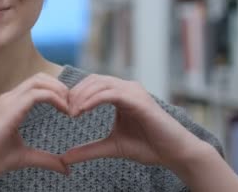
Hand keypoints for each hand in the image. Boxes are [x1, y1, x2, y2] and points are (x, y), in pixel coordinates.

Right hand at [0, 73, 70, 183]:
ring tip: (71, 107)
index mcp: (10, 104)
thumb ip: (45, 159)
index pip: (36, 85)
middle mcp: (9, 98)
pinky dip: (55, 98)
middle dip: (60, 87)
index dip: (56, 91)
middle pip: (40, 78)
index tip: (70, 108)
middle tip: (74, 105)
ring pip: (39, 81)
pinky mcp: (9, 109)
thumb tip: (66, 168)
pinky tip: (65, 111)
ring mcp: (8, 101)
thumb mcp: (24, 157)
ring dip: (59, 90)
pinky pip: (37, 94)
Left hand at [63, 74, 203, 168]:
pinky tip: (83, 110)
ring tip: (72, 112)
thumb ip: (88, 149)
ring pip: (100, 84)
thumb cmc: (148, 147)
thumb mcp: (111, 147)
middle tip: (64, 110)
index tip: (63, 110)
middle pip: (93, 80)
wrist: (174, 153)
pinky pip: (111, 93)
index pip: (92, 84)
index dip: (75, 94)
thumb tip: (65, 157)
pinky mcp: (139, 100)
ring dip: (82, 96)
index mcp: (121, 94)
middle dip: (75, 93)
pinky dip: (94, 99)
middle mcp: (127, 88)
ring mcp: (134, 91)